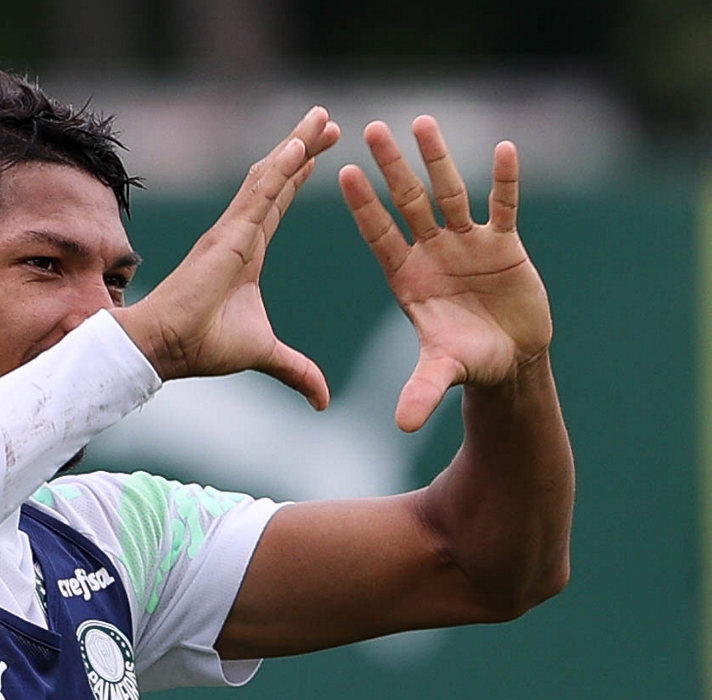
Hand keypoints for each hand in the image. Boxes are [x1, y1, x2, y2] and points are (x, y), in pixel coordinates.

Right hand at [113, 106, 338, 409]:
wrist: (167, 347)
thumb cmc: (204, 345)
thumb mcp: (265, 355)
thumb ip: (295, 370)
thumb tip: (323, 401)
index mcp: (248, 253)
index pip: (278, 206)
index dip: (299, 178)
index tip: (321, 153)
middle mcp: (240, 234)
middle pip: (277, 181)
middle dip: (303, 149)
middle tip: (328, 120)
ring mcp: (234, 231)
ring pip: (270, 178)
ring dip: (297, 147)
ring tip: (321, 118)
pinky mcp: (229, 236)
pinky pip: (260, 195)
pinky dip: (281, 170)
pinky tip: (301, 147)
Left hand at [339, 116, 551, 431]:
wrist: (509, 358)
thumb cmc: (467, 362)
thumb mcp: (444, 372)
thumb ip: (423, 390)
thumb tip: (401, 425)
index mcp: (406, 277)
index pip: (379, 233)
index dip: (364, 205)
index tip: (342, 172)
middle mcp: (432, 253)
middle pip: (408, 202)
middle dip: (392, 168)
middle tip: (372, 128)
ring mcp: (468, 244)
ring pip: (451, 193)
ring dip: (439, 159)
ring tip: (423, 121)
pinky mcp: (505, 244)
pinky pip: (504, 207)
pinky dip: (505, 182)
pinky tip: (504, 149)